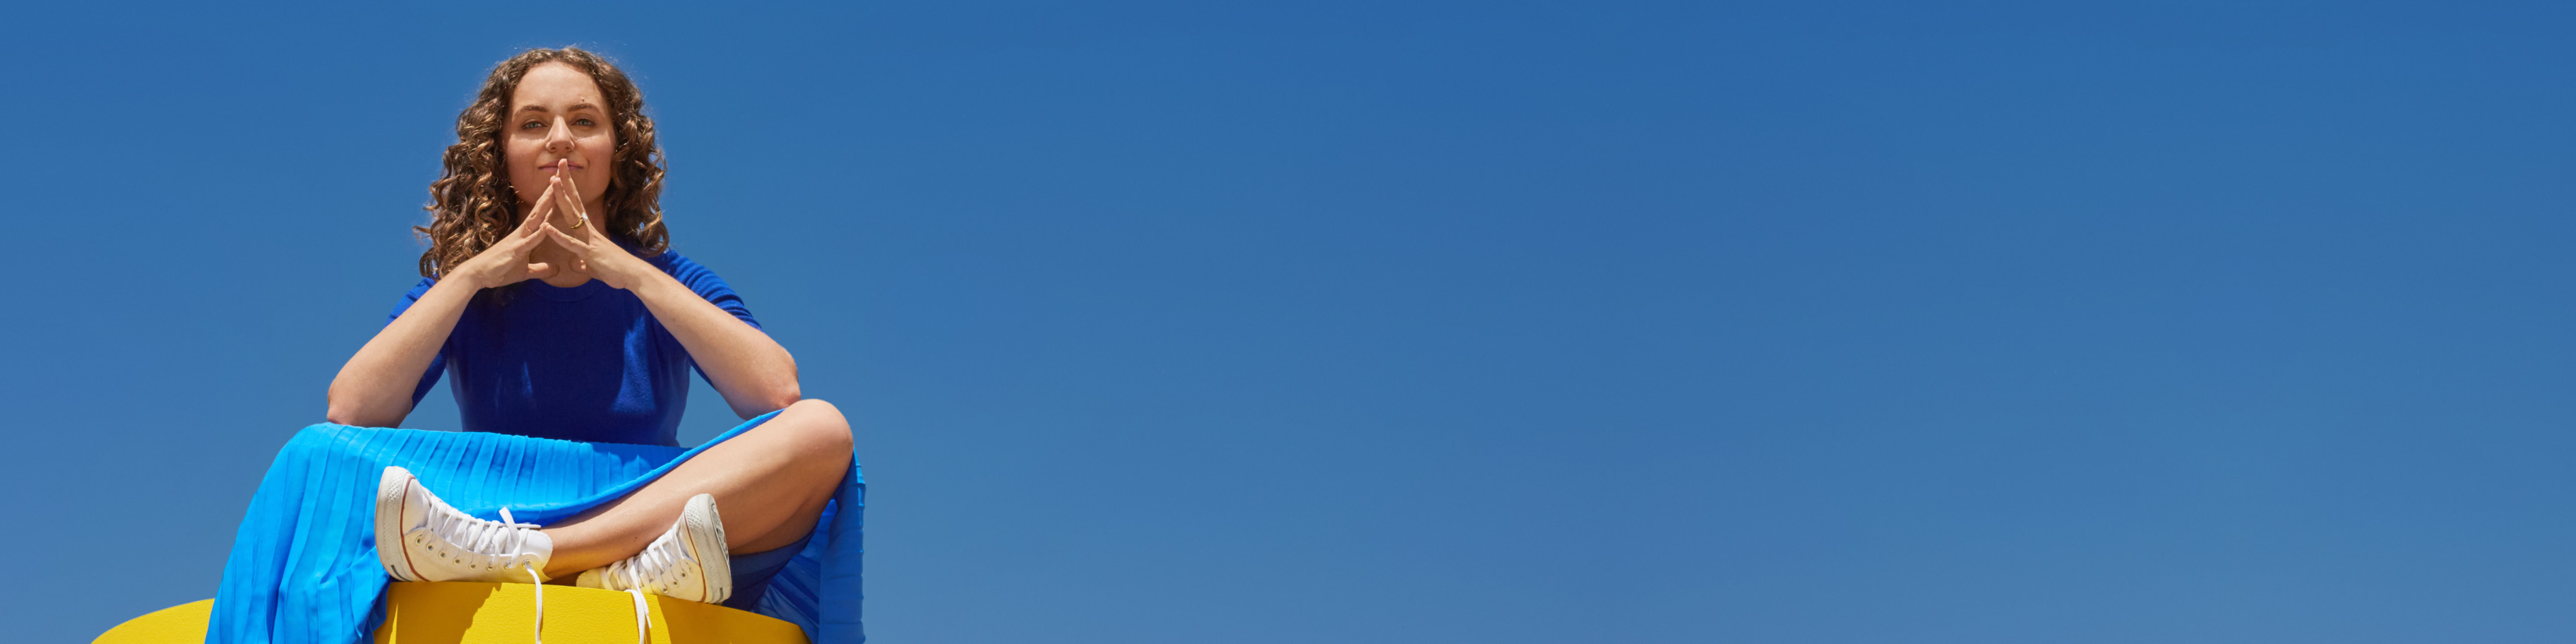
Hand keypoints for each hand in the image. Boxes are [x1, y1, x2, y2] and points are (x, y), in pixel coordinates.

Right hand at [447, 179, 561, 288]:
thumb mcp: (525, 271)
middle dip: (550, 195)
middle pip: (539, 211)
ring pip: (535, 220)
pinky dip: (538, 235)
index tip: (560, 188)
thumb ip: (540, 269)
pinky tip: (546, 226)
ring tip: (556, 191)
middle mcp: (522, 233)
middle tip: (561, 177)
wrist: (477, 274)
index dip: (551, 202)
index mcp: (525, 235)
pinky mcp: (515, 251)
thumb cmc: (499, 270)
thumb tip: (555, 269)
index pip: (541, 215)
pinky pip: (529, 242)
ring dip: (546, 206)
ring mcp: (518, 240)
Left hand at [540, 171, 653, 289]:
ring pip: (572, 215)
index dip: (568, 190)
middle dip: (565, 183)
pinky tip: (545, 227)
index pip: (576, 206)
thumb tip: (574, 263)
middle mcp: (589, 231)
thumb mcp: (594, 266)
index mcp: (589, 231)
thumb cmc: (616, 271)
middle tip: (559, 163)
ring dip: (561, 199)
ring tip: (552, 182)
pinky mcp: (589, 253)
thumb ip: (582, 263)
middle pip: (574, 202)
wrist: (634, 276)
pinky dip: (558, 236)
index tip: (560, 174)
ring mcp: (589, 240)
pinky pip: (571, 243)